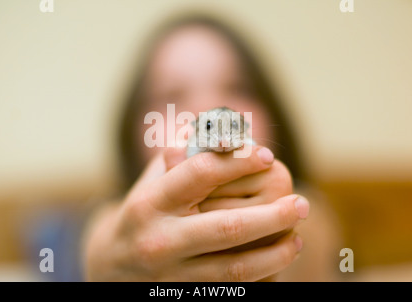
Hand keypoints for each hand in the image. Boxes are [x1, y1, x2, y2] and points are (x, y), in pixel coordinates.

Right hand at [84, 146, 307, 280]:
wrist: (110, 266)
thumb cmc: (143, 212)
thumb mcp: (152, 179)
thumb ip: (182, 153)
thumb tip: (221, 126)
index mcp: (151, 201)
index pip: (200, 173)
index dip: (238, 161)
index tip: (266, 155)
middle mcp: (160, 239)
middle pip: (228, 227)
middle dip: (272, 215)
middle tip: (301, 204)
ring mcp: (172, 274)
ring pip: (236, 266)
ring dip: (275, 253)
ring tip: (296, 238)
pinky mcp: (184, 294)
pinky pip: (231, 287)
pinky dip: (260, 275)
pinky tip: (278, 261)